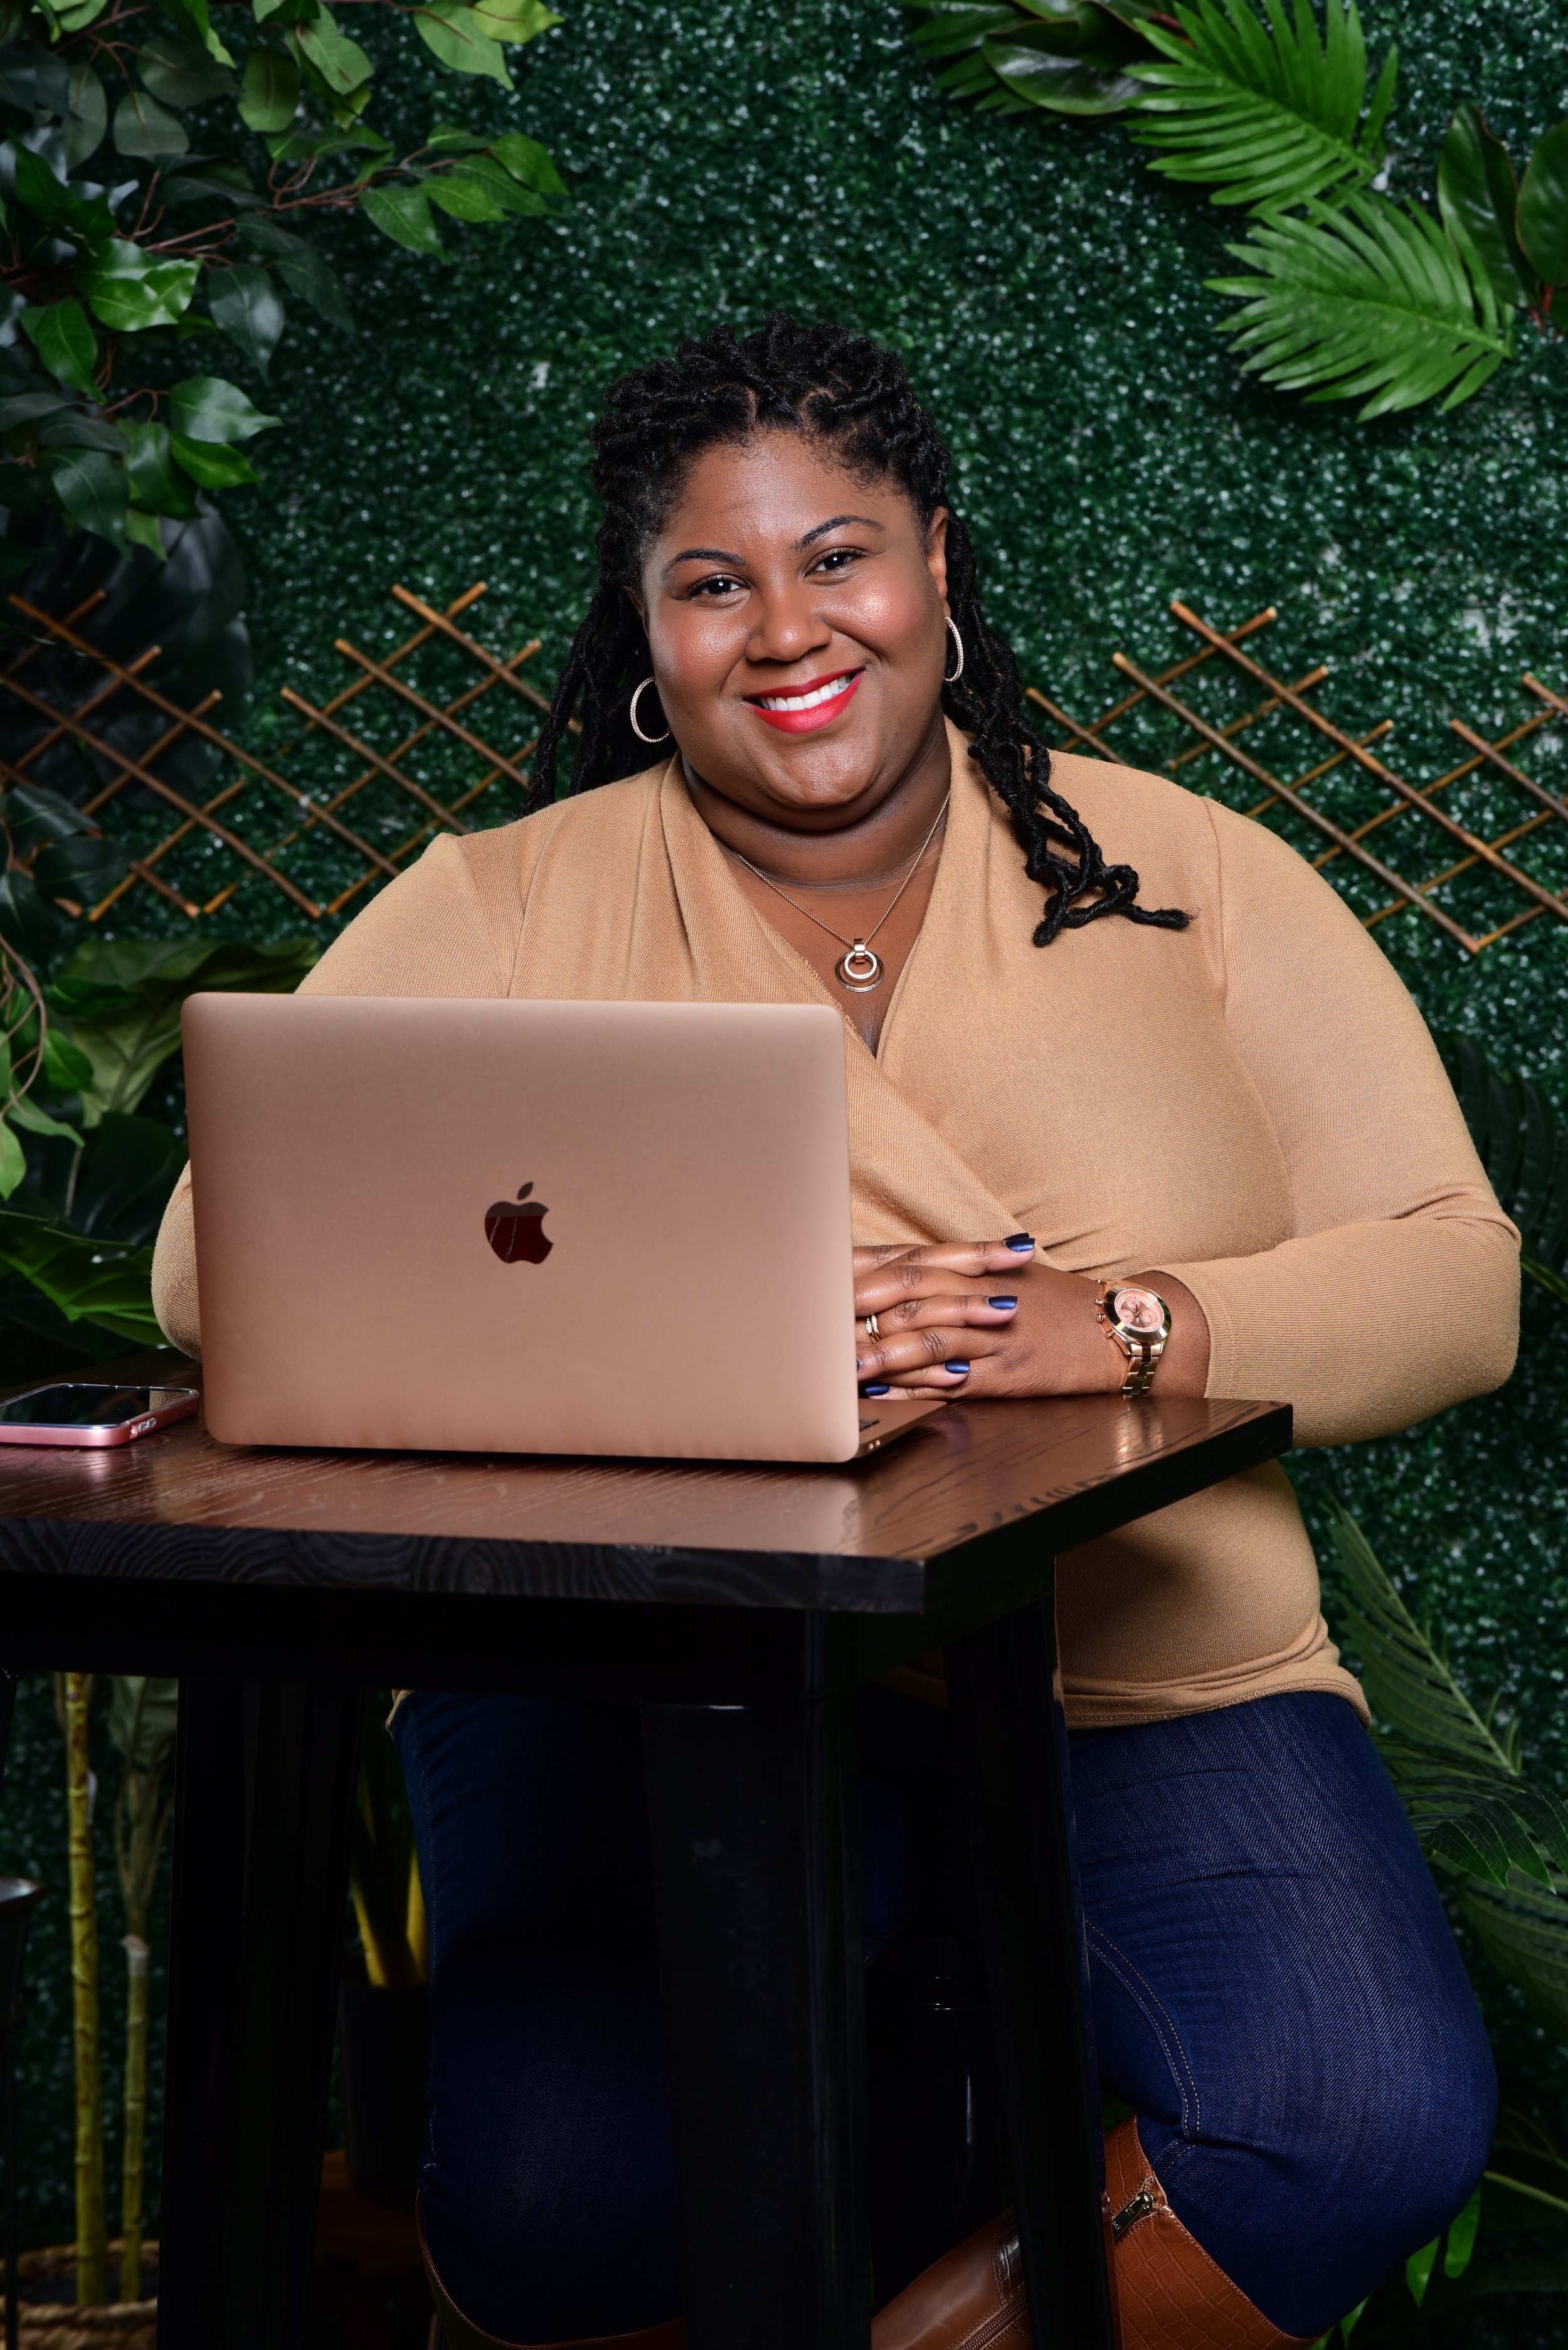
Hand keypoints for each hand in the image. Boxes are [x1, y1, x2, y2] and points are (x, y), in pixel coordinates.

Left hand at [852, 1240, 1209, 1398]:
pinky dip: (915, 1387)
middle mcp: (985, 1296)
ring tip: (837, 1364)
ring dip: (878, 1352)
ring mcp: (997, 1337)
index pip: (909, 1260)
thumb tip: (892, 1272)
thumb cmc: (1060, 1305)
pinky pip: (955, 1382)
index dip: (862, 1269)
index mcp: (979, 1269)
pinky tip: (884, 1394)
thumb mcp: (1010, 1277)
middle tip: (813, 1320)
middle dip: (858, 1307)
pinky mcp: (1010, 1376)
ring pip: (928, 1338)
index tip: (819, 1277)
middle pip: (910, 1294)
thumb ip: (956, 1273)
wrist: (1123, 1331)